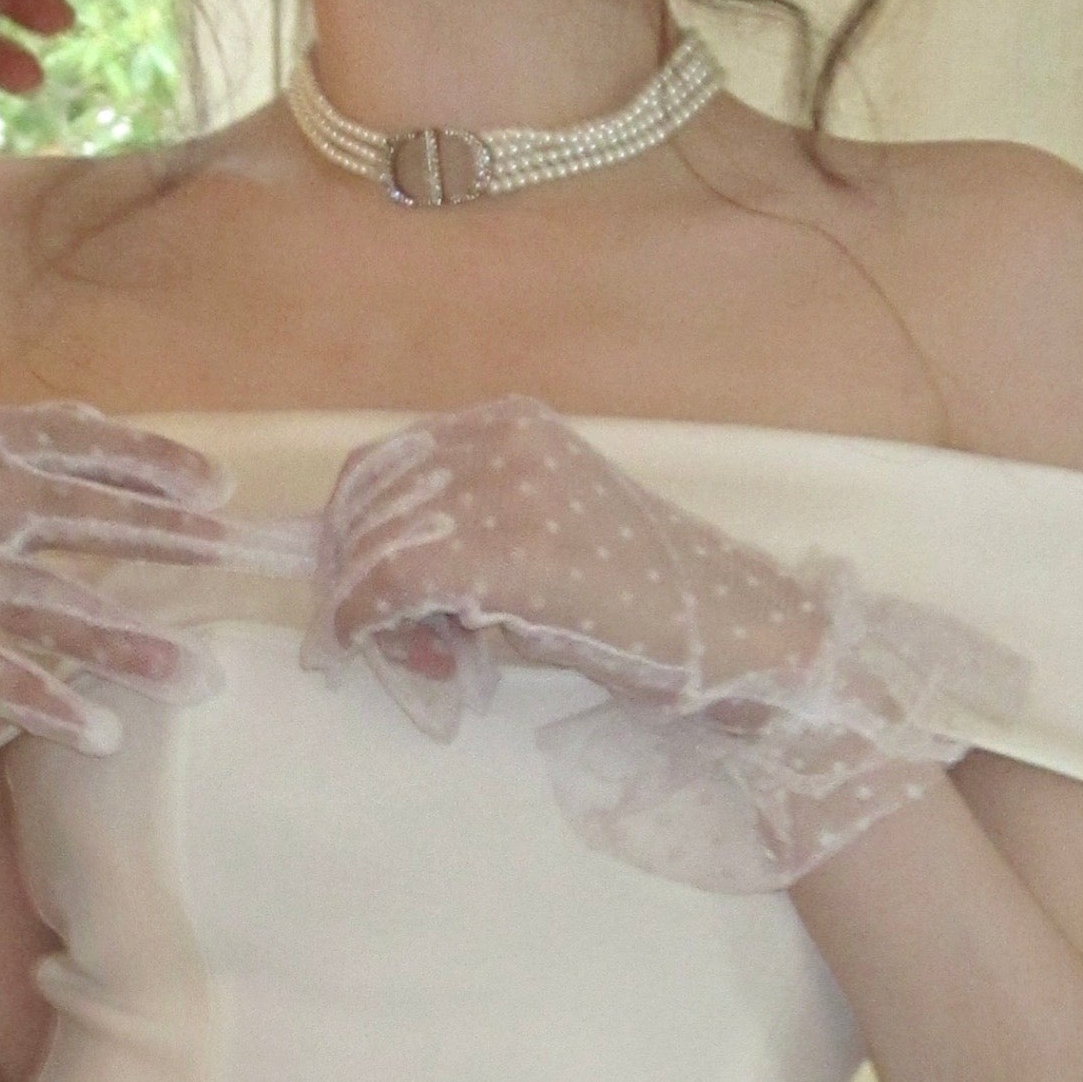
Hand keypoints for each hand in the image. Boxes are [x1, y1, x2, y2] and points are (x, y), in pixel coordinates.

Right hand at [0, 400, 243, 850]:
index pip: (68, 442)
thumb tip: (82, 421)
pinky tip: (96, 732)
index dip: (145, 463)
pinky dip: (38, 699)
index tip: (216, 487)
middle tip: (240, 561)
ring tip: (195, 674)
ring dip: (121, 640)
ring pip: (37, 601)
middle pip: (73, 515)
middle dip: (162, 539)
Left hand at [310, 397, 1013, 892]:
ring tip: (411, 656)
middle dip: (350, 575)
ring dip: (365, 607)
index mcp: (514, 425)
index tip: (355, 593)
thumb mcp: (540, 544)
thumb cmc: (639, 609)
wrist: (732, 637)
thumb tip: (376, 582)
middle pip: (371, 497)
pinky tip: (401, 657)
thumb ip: (463, 541)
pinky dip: (370, 623)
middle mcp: (505, 440)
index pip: (387, 463)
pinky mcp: (509, 552)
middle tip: (370, 639)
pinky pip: (394, 581)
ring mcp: (507, 489)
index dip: (352, 531)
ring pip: (375, 542)